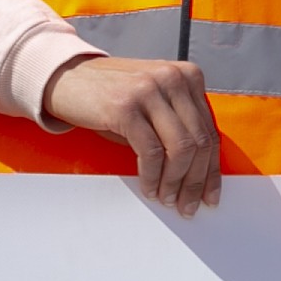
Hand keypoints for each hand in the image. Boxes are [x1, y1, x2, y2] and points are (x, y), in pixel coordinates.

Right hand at [40, 54, 220, 211]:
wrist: (68, 77)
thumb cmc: (112, 94)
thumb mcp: (154, 100)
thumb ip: (179, 121)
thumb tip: (200, 171)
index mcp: (188, 76)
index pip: (210, 131)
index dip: (212, 170)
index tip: (210, 194)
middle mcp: (173, 78)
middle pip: (199, 142)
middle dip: (196, 181)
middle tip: (188, 205)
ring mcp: (150, 90)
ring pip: (181, 149)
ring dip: (175, 183)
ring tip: (167, 198)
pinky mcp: (126, 106)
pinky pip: (151, 152)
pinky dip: (152, 176)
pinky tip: (148, 187)